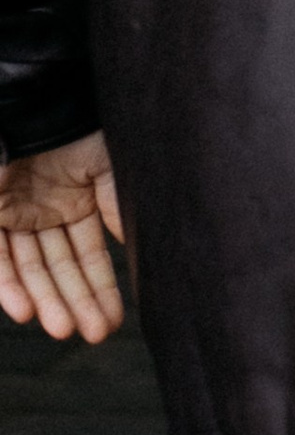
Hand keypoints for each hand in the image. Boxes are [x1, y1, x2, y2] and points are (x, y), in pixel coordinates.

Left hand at [0, 134, 124, 344]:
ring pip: (29, 268)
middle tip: (95, 335)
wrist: (35, 100)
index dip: (101, 288)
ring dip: (45, 300)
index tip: (117, 321)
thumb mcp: (108, 168)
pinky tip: (26, 311)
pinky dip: (8, 285)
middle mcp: (44, 212)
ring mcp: (13, 213)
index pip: (89, 255)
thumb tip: (141, 254)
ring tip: (63, 330)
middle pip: (59, 268)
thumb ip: (120, 210)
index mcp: (76, 200)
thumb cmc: (76, 126)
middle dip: (76, 302)